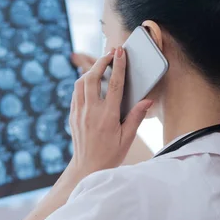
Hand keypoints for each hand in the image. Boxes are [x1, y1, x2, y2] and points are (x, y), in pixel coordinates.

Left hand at [67, 47, 153, 178]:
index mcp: (108, 116)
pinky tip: (91, 81)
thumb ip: (136, 117)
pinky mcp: (73, 116)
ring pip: (80, 83)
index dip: (118, 66)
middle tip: (111, 54)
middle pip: (92, 78)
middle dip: (101, 62)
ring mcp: (79, 113)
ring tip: (101, 65)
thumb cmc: (110, 155)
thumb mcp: (127, 138)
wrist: (87, 168)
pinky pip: (76, 93)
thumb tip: (147, 101)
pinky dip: (83, 83)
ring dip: (90, 71)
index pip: (114, 85)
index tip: (120, 52)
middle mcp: (91, 112)